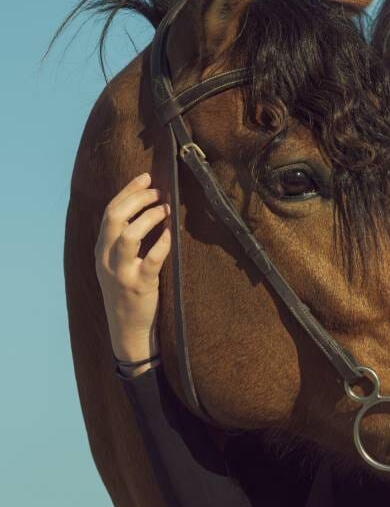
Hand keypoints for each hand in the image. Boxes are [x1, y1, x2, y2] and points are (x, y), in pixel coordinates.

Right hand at [95, 172, 170, 371]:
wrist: (128, 328)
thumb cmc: (128, 291)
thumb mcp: (118, 264)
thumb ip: (125, 240)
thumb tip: (147, 208)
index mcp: (101, 249)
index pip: (110, 211)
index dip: (128, 192)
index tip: (146, 177)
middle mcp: (107, 258)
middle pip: (115, 217)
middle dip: (137, 199)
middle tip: (159, 192)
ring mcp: (121, 272)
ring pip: (128, 235)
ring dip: (148, 218)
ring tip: (165, 209)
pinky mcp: (139, 285)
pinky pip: (151, 259)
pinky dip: (162, 243)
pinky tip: (171, 233)